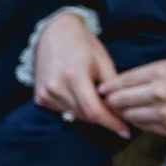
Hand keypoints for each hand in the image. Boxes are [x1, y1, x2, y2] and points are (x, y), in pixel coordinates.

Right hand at [33, 12, 128, 137]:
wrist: (54, 35)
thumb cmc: (83, 45)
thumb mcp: (103, 60)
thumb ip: (113, 85)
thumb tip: (124, 108)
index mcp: (74, 75)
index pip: (94, 110)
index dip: (111, 123)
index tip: (126, 131)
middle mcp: (56, 87)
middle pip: (85, 115)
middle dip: (104, 117)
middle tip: (118, 113)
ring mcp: (45, 94)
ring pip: (75, 115)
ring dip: (90, 113)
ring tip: (100, 99)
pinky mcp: (39, 98)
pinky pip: (64, 111)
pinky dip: (77, 108)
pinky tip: (83, 95)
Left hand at [100, 60, 165, 137]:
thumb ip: (148, 75)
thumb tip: (120, 85)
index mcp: (161, 71)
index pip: (123, 79)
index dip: (109, 86)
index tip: (102, 90)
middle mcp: (159, 90)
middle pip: (120, 99)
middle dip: (111, 102)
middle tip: (107, 103)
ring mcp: (163, 111)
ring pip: (129, 115)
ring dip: (123, 114)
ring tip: (123, 112)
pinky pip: (143, 127)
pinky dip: (138, 123)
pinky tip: (140, 119)